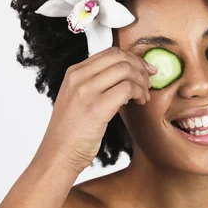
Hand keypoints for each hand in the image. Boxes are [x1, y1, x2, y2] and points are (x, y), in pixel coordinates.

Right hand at [38, 47, 156, 172]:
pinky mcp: (96, 107)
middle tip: (150, 81)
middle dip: (141, 66)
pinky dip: (139, 93)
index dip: (132, 58)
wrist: (58, 155)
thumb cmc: (71, 133)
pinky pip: (127, 88)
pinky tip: (138, 103)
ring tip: (143, 97)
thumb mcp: (77, 99)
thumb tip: (125, 76)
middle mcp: (78, 77)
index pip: (110, 53)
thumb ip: (95, 84)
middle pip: (119, 57)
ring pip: (126, 70)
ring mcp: (86, 91)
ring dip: (142, 82)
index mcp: (74, 73)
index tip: (144, 69)